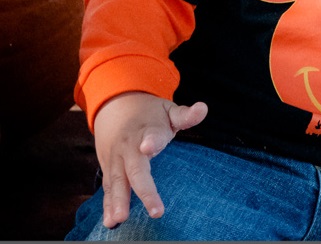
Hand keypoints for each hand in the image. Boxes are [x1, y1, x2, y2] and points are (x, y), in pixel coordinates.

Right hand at [92, 92, 207, 227]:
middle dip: (144, 190)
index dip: (151, 141)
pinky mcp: (109, 169)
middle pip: (135, 169)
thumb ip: (185, 115)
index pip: (151, 135)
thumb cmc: (150, 113)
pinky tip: (110, 223)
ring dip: (118, 202)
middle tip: (156, 211)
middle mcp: (129, 146)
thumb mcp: (168, 110)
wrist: (116, 106)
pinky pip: (108, 189)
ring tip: (121, 219)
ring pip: (117, 182)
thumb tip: (203, 108)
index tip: (148, 146)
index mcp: (147, 129)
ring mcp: (116, 159)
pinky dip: (107, 206)